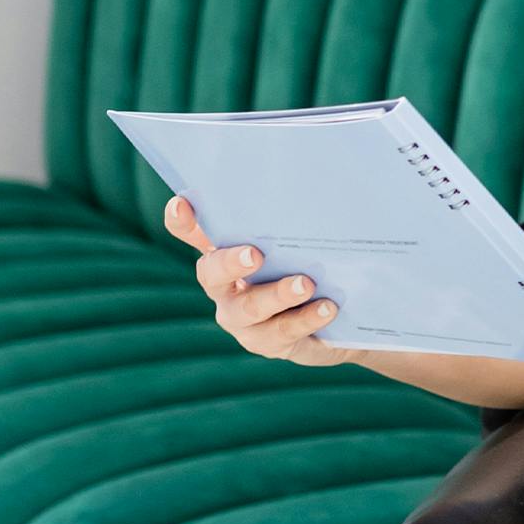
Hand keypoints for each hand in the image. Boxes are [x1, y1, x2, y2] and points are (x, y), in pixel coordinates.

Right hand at [163, 194, 360, 367]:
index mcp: (227, 251)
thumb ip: (296, 218)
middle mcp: (225, 286)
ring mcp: (242, 318)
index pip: (193, 233)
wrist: (341, 314)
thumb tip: (317, 181)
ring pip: (249, 308)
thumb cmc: (316, 264)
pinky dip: (305, 319)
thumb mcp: (305, 238)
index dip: (182, 221)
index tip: (182, 205)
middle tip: (254, 254)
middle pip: (212, 274)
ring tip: (305, 284)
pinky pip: (281, 334)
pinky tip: (328, 308)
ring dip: (277, 295)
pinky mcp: (268, 343)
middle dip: (230, 262)